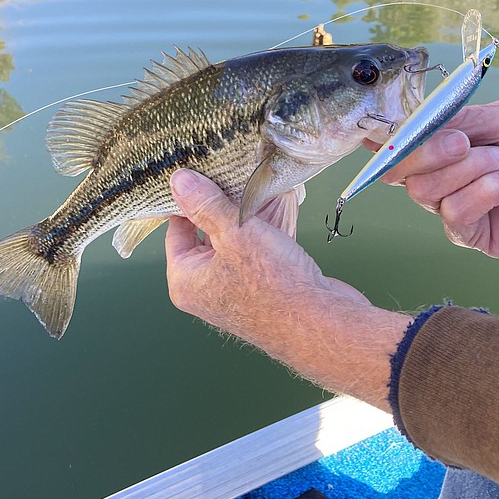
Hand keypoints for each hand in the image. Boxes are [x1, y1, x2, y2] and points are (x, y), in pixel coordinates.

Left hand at [165, 169, 410, 410]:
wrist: (322, 324)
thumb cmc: (274, 286)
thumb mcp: (235, 233)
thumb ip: (205, 205)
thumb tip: (179, 182)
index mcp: (185, 282)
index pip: (176, 230)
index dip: (188, 200)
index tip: (200, 173)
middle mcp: (205, 291)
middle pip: (205, 235)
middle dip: (220, 206)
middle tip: (230, 175)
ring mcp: (234, 292)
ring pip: (232, 242)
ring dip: (244, 218)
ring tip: (254, 188)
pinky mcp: (261, 291)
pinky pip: (254, 254)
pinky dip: (262, 234)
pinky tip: (275, 212)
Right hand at [379, 96, 498, 256]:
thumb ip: (458, 119)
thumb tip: (411, 126)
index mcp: (448, 147)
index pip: (402, 147)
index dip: (386, 145)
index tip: (379, 139)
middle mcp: (446, 178)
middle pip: (403, 173)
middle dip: (430, 154)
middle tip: (466, 143)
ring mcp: (457, 207)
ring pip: (426, 193)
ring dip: (469, 171)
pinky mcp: (473, 235)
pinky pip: (454, 215)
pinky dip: (483, 193)